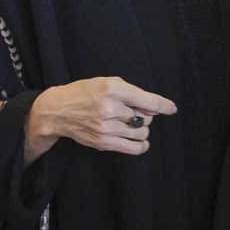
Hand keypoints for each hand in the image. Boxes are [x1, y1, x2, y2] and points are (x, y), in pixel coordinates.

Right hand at [25, 76, 176, 164]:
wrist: (58, 111)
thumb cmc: (84, 93)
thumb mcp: (105, 82)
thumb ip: (130, 93)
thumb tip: (153, 109)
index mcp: (111, 90)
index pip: (146, 100)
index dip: (163, 105)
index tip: (171, 108)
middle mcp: (110, 109)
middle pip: (145, 118)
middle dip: (144, 115)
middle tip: (134, 112)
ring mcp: (106, 128)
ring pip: (141, 133)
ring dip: (142, 129)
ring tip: (132, 124)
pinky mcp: (103, 142)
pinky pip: (132, 148)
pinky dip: (141, 145)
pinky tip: (140, 141)